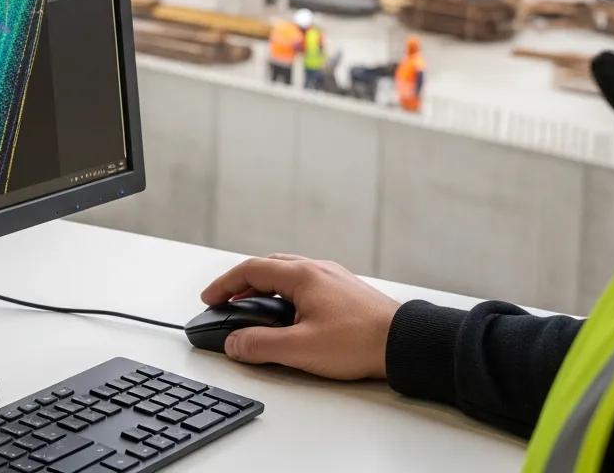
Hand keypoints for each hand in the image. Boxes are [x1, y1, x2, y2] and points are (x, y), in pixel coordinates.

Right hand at [200, 253, 400, 380]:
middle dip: (242, 282)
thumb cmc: (358, 341)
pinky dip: (285, 292)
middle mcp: (316, 269)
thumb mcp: (301, 348)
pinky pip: (304, 282)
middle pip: (268, 266)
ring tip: (252, 307)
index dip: (225, 284)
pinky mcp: (344, 290)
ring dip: (264, 286)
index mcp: (301, 275)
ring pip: (287, 273)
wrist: (404, 342)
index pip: (251, 270)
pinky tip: (289, 312)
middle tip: (226, 300)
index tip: (209, 297)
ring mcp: (332, 277)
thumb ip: (261, 345)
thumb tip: (234, 343)